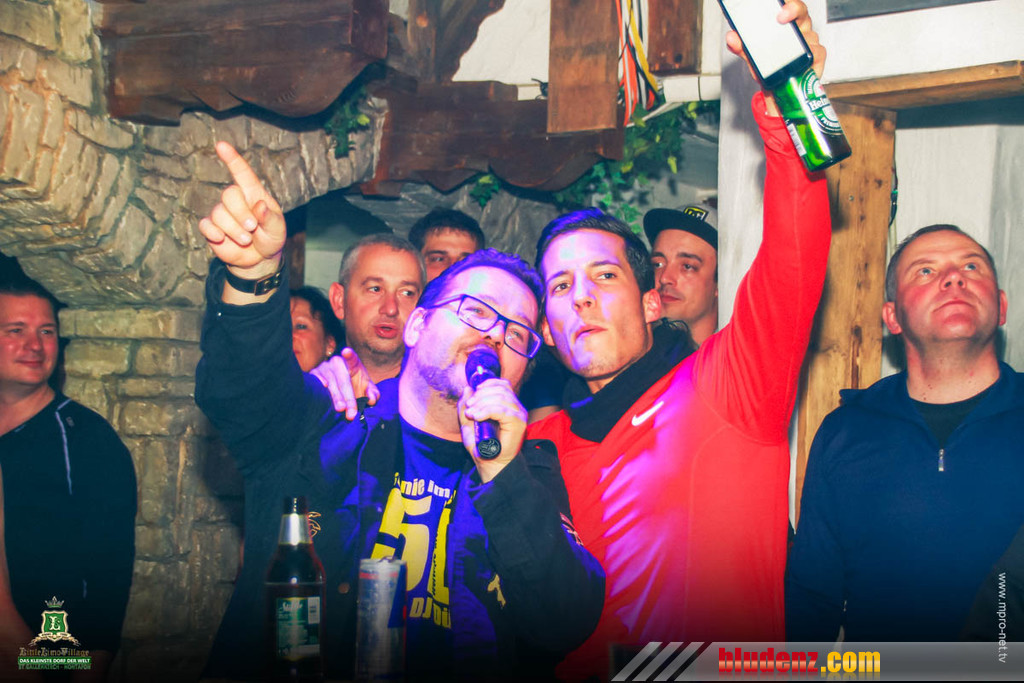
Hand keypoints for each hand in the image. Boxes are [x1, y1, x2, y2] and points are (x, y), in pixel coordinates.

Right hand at [197, 142, 286, 280]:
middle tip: (252, 229)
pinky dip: (214, 233)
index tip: (221, 145)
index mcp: (253, 194)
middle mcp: (236, 200)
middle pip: (229, 194)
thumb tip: (260, 206)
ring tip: (246, 239)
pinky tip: (221, 239)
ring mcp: (222, 213)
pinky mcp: (211, 228)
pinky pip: (206, 225)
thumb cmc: (270, 237)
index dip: (232, 159)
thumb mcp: (277, 229)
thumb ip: (271, 218)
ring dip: (234, 230)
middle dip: (241, 214)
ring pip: (219, 213)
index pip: (242, 173)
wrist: (259, 259)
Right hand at [310, 349, 380, 420]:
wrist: (341, 389)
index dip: (349, 355)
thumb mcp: (367, 389)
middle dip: (348, 397)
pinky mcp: (314, 374)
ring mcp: (324, 368)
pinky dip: (318, 387)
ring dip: (336, 397)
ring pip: (329, 382)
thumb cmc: (356, 387)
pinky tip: (322, 394)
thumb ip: (373, 393)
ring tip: (341, 409)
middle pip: (342, 379)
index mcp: (352, 363)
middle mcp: (337, 363)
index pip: (352, 358)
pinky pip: (315, 381)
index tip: (346, 352)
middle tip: (352, 412)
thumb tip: (371, 399)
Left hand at [458, 378, 527, 482]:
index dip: (487, 384)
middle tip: (469, 407)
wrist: (489, 464)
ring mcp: (519, 414)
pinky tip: (477, 417)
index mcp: (507, 405)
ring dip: (482, 403)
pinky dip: (487, 410)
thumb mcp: (468, 422)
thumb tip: (467, 388)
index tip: (473, 394)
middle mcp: (516, 407)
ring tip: (472, 414)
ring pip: (501, 397)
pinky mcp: (518, 423)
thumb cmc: (481, 446)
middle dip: (481, 395)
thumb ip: (466, 405)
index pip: (502, 384)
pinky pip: (502, 410)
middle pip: (500, 389)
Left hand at [725, 1, 824, 113]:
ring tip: (784, 50)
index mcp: (785, 23)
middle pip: (802, 13)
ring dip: (797, 39)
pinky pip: (817, 51)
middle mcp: (799, 29)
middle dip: (793, 10)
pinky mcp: (816, 56)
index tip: (777, 3)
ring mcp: (809, 42)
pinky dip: (809, 54)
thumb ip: (741, 46)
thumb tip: (731, 37)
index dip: (786, 2)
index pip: (788, 5)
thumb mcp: (751, 56)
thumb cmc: (768, 67)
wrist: (777, 90)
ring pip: (809, 33)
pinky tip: (799, 61)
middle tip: (780, 16)